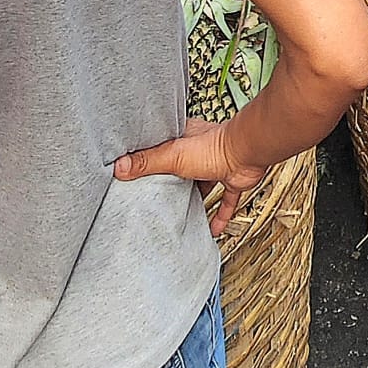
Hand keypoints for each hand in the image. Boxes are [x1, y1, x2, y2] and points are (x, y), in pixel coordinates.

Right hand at [113, 116, 265, 235]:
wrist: (247, 152)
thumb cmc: (214, 146)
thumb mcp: (172, 154)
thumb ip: (147, 161)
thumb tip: (119, 167)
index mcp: (182, 138)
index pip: (160, 146)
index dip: (149, 155)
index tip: (137, 168)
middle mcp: (199, 151)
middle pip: (180, 167)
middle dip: (171, 180)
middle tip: (156, 194)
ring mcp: (216, 165)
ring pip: (202, 184)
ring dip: (195, 198)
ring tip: (181, 212)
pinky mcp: (231, 180)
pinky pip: (225, 200)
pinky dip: (220, 214)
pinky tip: (214, 228)